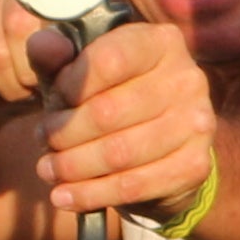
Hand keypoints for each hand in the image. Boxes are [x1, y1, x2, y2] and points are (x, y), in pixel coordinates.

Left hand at [35, 15, 216, 227]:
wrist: (161, 144)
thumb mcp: (82, 69)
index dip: (70, 85)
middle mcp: (187, 79)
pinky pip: (133, 186)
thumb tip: (44, 46)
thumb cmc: (113, 96)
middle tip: (43, 141)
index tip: (53, 101)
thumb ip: (56, 55)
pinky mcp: (194, 166)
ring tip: (48, 169)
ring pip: (118, 153)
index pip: (108, 60)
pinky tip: (65, 196)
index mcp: (161, 42)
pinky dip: (91, 195)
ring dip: (72, 166)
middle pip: (108, 112)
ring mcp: (196, 124)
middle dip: (64, 132)